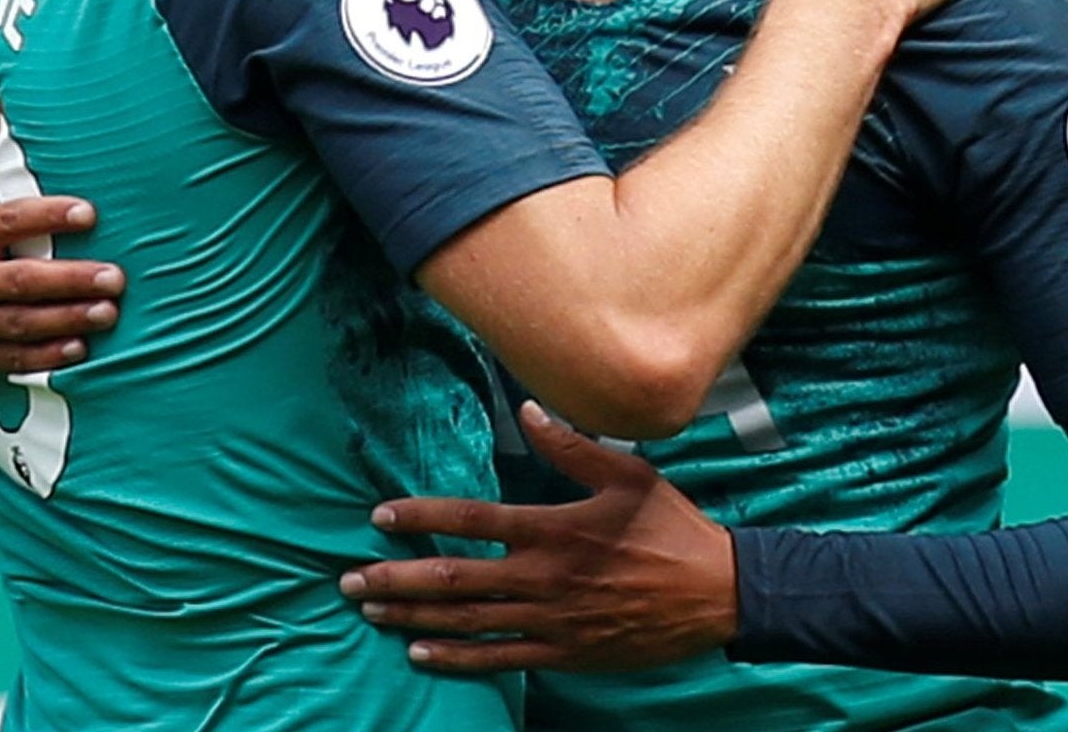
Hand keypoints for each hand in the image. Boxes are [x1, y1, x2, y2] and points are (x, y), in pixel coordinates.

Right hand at [0, 90, 122, 372]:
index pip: (5, 223)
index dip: (46, 216)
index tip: (89, 211)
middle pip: (19, 281)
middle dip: (70, 280)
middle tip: (115, 277)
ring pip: (19, 323)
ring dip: (66, 320)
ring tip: (108, 312)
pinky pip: (8, 358)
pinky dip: (43, 357)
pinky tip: (79, 349)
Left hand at [338, 402, 736, 672]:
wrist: (716, 594)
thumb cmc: (672, 527)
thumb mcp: (628, 473)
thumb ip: (571, 445)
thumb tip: (526, 409)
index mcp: (553, 529)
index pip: (470, 521)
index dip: (420, 518)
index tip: (380, 516)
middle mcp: (543, 577)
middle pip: (454, 579)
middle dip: (396, 579)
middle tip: (350, 581)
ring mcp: (551, 620)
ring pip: (467, 621)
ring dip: (413, 618)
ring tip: (371, 612)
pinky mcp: (564, 652)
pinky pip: (499, 658)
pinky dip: (457, 657)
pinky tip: (421, 654)